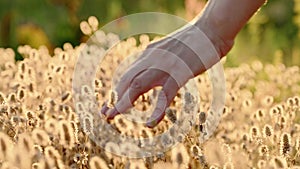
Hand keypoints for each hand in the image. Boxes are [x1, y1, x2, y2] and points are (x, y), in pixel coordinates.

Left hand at [101, 23, 225, 127]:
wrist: (212, 29)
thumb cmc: (195, 41)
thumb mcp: (170, 49)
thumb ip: (160, 59)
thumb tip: (155, 71)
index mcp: (149, 54)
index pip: (128, 74)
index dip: (118, 90)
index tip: (110, 103)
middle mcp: (151, 58)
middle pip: (126, 80)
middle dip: (114, 98)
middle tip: (106, 114)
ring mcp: (164, 65)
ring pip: (137, 85)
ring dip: (124, 102)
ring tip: (114, 116)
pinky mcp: (179, 73)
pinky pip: (165, 95)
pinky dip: (157, 111)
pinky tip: (151, 123)